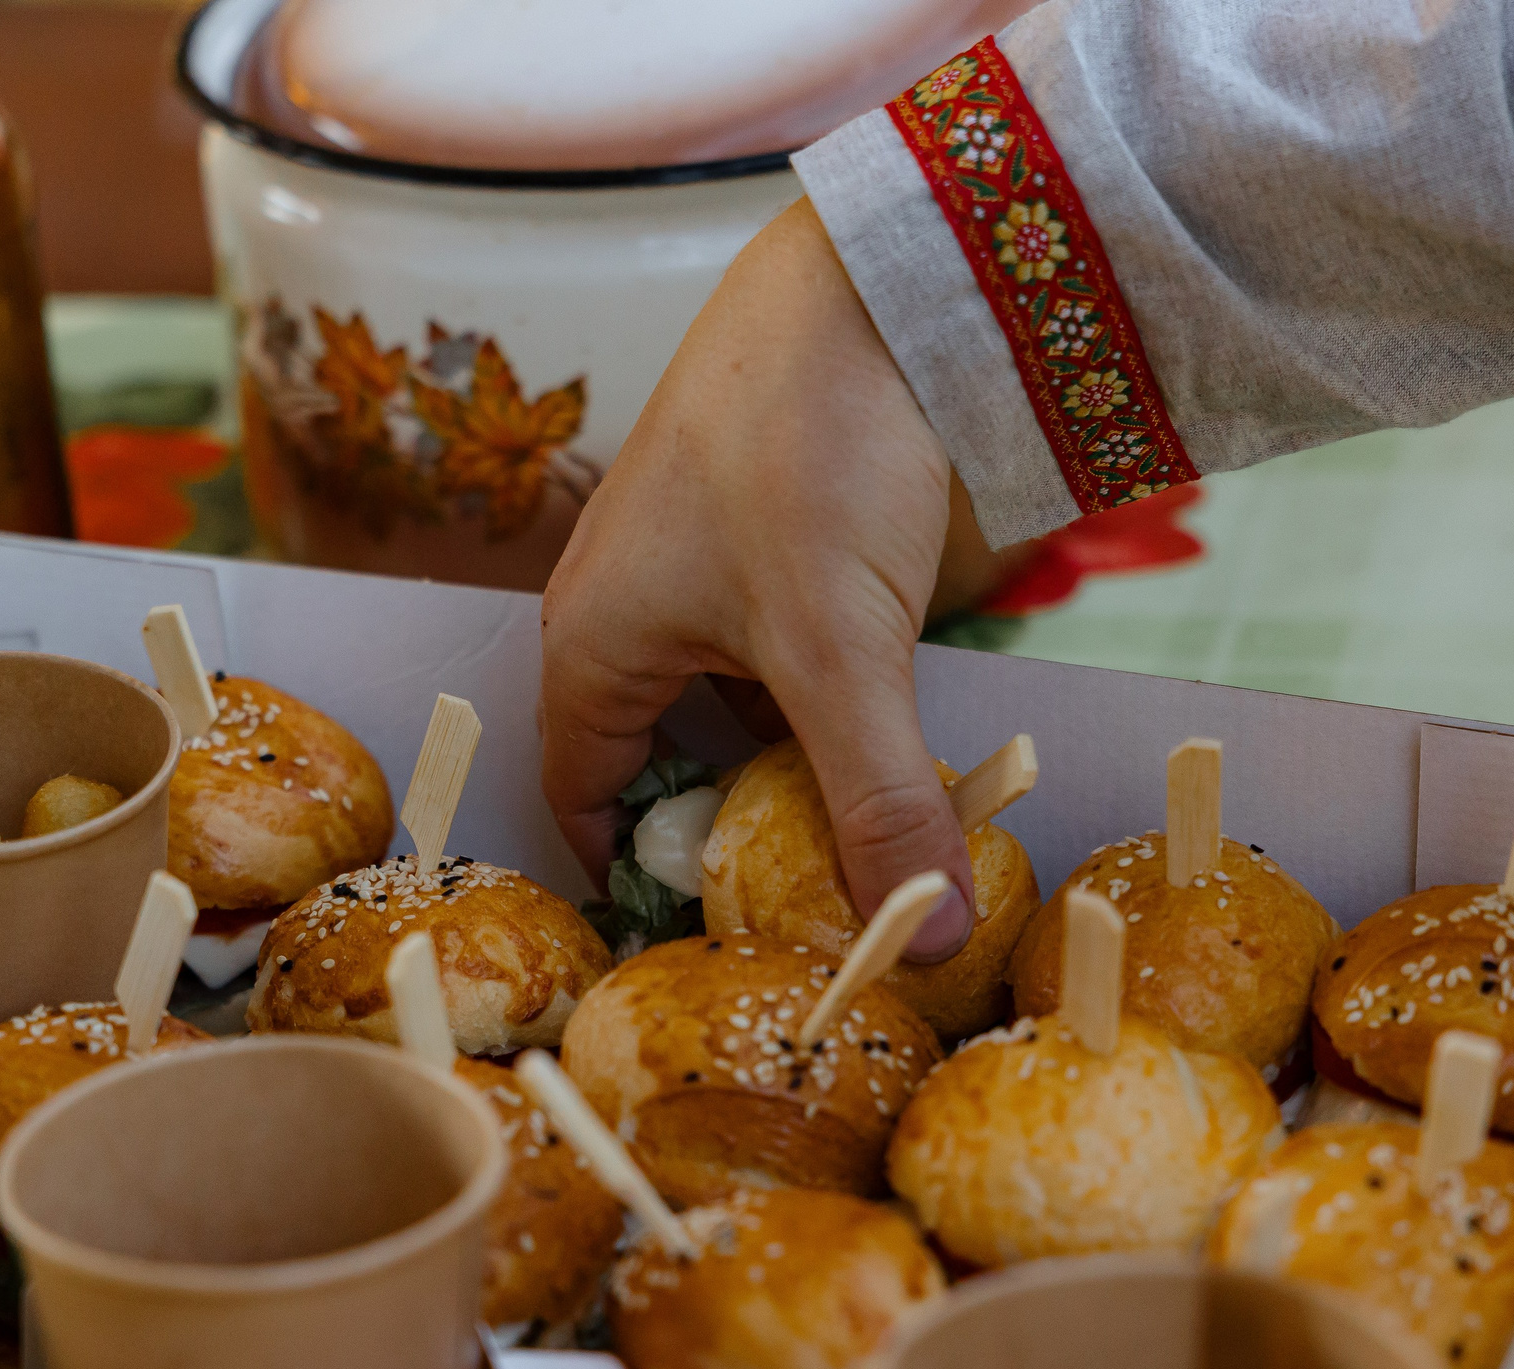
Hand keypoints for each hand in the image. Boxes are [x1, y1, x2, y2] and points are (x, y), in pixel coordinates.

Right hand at [539, 200, 990, 959]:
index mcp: (591, 646)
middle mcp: (630, 616)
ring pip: (737, 715)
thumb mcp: (841, 651)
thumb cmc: (810, 449)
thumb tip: (926, 941)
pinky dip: (832, 710)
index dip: (645, 881)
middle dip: (738, 837)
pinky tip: (901, 747)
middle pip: (667, 767)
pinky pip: (785, 662)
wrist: (881, 278)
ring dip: (798, 773)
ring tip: (873, 845)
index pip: (586, 803)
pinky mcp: (779, 545)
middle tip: (822, 911)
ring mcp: (705, 576)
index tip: (725, 945)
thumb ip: (877, 801)